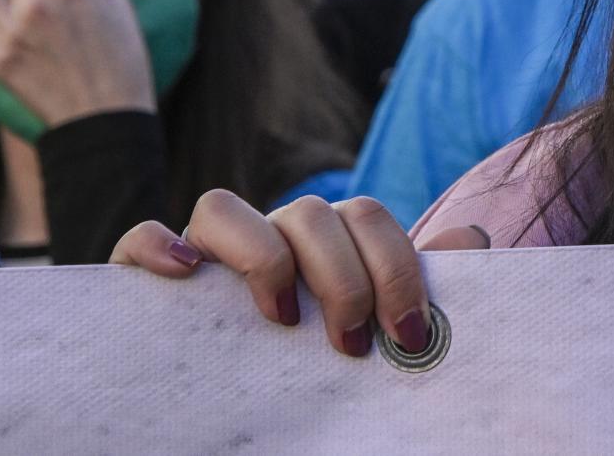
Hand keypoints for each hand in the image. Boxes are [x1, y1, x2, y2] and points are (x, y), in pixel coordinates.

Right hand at [110, 191, 488, 358]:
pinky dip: (158, 245)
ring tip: (281, 319)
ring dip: (262, 256)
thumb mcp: (366, 325)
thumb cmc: (309, 359)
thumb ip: (416, 282)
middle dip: (342, 276)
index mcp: (321, 240)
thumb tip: (473, 236)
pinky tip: (185, 275)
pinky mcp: (142, 279)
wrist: (218, 406)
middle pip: (307, 213)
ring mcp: (202, 251)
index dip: (395, 267)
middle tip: (351, 343)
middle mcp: (263, 234)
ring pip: (224, 207)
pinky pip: (140, 237)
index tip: (408, 335)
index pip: (365, 215)